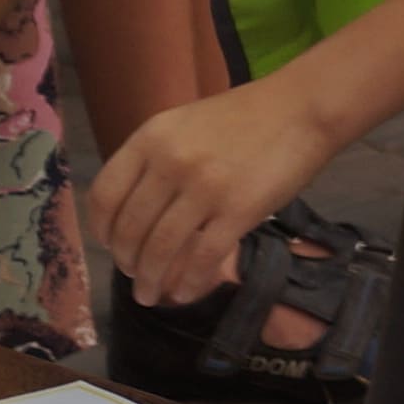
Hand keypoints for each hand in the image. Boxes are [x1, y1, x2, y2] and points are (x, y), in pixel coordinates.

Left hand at [90, 78, 347, 306]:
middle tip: (135, 276)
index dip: (102, 230)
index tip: (110, 246)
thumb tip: (133, 210)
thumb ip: (155, 159)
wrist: (301, 108)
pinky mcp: (238, 210)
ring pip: (161, 249)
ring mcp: (204, 187)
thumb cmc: (244, 116)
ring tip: (151, 295)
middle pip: (130, 229)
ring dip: (151, 280)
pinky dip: (189, 282)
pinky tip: (187, 292)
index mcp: (151, 138)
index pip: (104, 195)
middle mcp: (170, 162)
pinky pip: (202, 258)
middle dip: (127, 262)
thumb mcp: (184, 124)